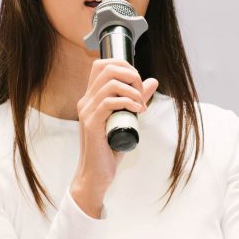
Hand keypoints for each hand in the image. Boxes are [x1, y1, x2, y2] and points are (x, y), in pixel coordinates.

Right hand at [70, 59, 157, 216]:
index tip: (138, 82)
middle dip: (131, 75)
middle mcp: (86, 100)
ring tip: (141, 105)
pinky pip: (109, 102)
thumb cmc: (110, 148)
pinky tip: (138, 111)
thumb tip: (152, 81)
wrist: (97, 174)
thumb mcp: (127, 118)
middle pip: (107, 68)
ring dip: (133, 90)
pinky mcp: (92, 123)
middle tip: (142, 94)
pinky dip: (128, 102)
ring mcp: (87, 111)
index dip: (123, 65)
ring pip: (110, 84)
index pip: (102, 65)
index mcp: (91, 97)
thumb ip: (136, 99)